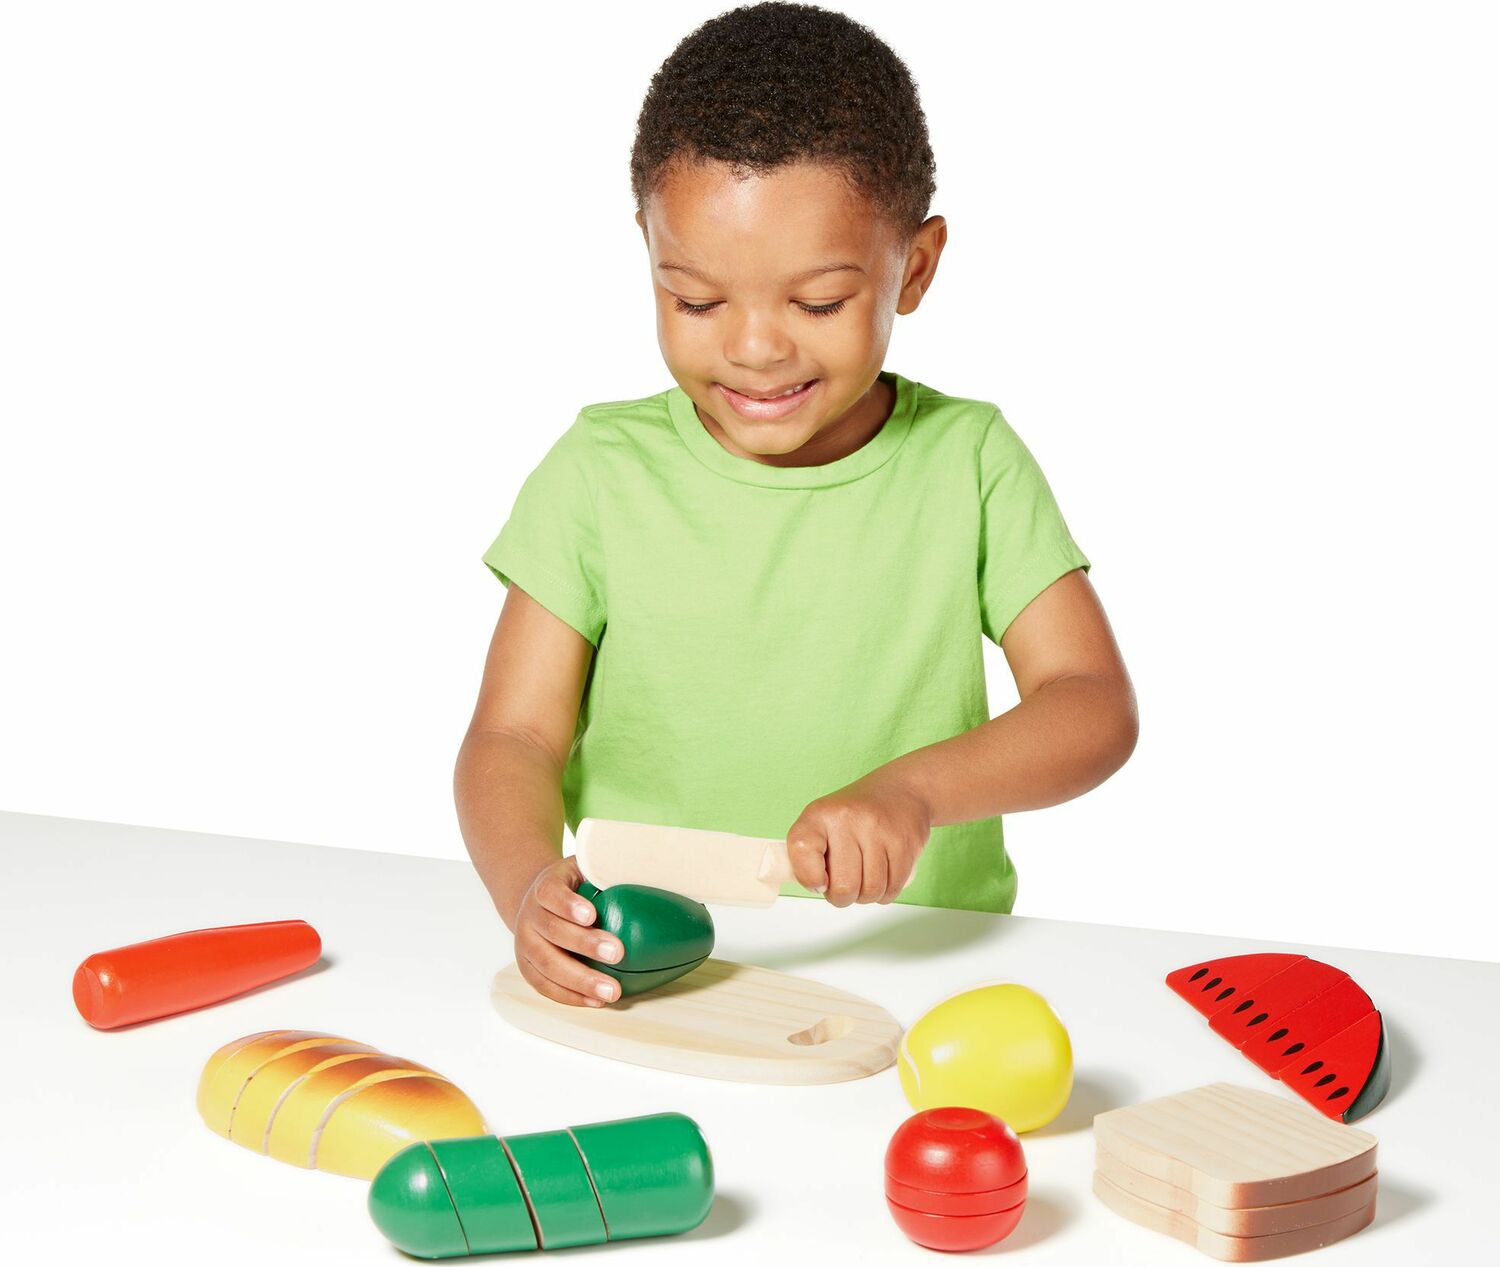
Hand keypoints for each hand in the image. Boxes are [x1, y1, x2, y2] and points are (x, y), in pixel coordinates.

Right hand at [512, 855, 625, 1006]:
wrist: (533, 900)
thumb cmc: (571, 885)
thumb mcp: (583, 867)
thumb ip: (605, 868)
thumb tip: (646, 869)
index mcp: (544, 887)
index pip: (552, 894)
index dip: (569, 905)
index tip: (592, 915)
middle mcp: (530, 916)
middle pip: (552, 931)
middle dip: (585, 945)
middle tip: (617, 954)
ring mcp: (525, 944)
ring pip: (547, 965)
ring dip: (580, 980)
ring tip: (611, 991)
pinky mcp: (527, 967)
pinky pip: (545, 986)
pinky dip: (570, 996)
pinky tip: (595, 1002)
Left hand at [784, 766, 933, 905]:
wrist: (902, 791)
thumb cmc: (855, 816)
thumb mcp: (822, 823)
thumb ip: (807, 856)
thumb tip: (817, 887)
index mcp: (819, 814)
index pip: (802, 849)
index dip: (809, 877)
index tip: (820, 881)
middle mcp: (848, 819)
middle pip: (843, 887)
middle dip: (843, 897)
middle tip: (845, 882)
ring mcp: (878, 831)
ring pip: (871, 892)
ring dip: (867, 896)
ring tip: (865, 878)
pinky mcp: (904, 843)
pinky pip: (893, 889)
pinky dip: (886, 892)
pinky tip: (883, 875)